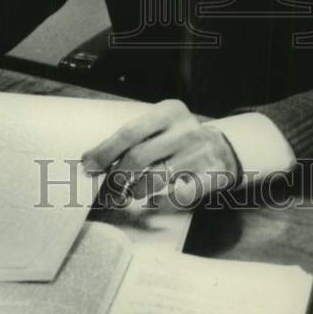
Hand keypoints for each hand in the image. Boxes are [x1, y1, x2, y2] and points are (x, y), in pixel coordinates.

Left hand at [81, 99, 240, 207]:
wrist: (223, 149)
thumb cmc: (178, 139)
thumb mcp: (160, 127)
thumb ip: (132, 139)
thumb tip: (93, 160)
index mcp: (169, 111)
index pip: (129, 131)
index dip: (105, 151)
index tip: (89, 165)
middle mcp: (185, 130)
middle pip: (138, 157)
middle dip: (116, 177)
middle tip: (106, 190)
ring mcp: (200, 154)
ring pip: (154, 180)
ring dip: (134, 191)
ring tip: (129, 193)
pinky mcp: (211, 177)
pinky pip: (176, 197)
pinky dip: (159, 202)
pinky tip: (153, 201)